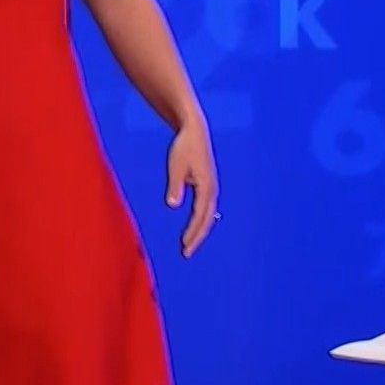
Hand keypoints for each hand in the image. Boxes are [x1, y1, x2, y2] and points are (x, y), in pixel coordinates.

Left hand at [166, 119, 218, 257]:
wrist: (194, 131)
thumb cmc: (183, 147)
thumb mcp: (175, 166)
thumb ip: (175, 186)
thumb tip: (173, 205)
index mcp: (207, 188)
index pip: (200, 217)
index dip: (193, 233)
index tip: (184, 246)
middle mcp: (211, 190)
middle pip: (207, 220)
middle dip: (197, 238)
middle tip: (186, 254)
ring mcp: (210, 188)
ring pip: (207, 216)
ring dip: (199, 231)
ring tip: (188, 245)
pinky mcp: (206, 185)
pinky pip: (205, 209)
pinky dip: (200, 221)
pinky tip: (193, 229)